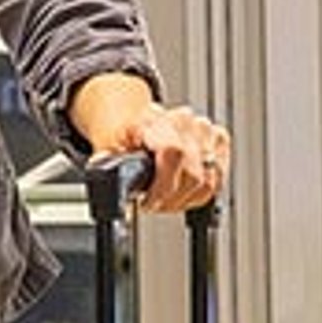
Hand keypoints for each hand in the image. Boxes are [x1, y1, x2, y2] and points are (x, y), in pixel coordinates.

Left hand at [74, 79, 229, 213]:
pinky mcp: (219, 139)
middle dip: (171, 199)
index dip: (164, 186)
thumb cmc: (125, 135)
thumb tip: (101, 168)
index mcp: (153, 119)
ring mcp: (204, 128)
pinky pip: (218, 178)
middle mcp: (183, 120)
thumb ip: (104, 160)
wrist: (140, 120)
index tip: (149, 202)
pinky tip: (183, 191)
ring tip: (166, 198)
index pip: (173, 153)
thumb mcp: (105, 146)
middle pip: (192, 175)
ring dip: (185, 198)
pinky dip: (201, 192)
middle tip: (153, 203)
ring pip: (208, 180)